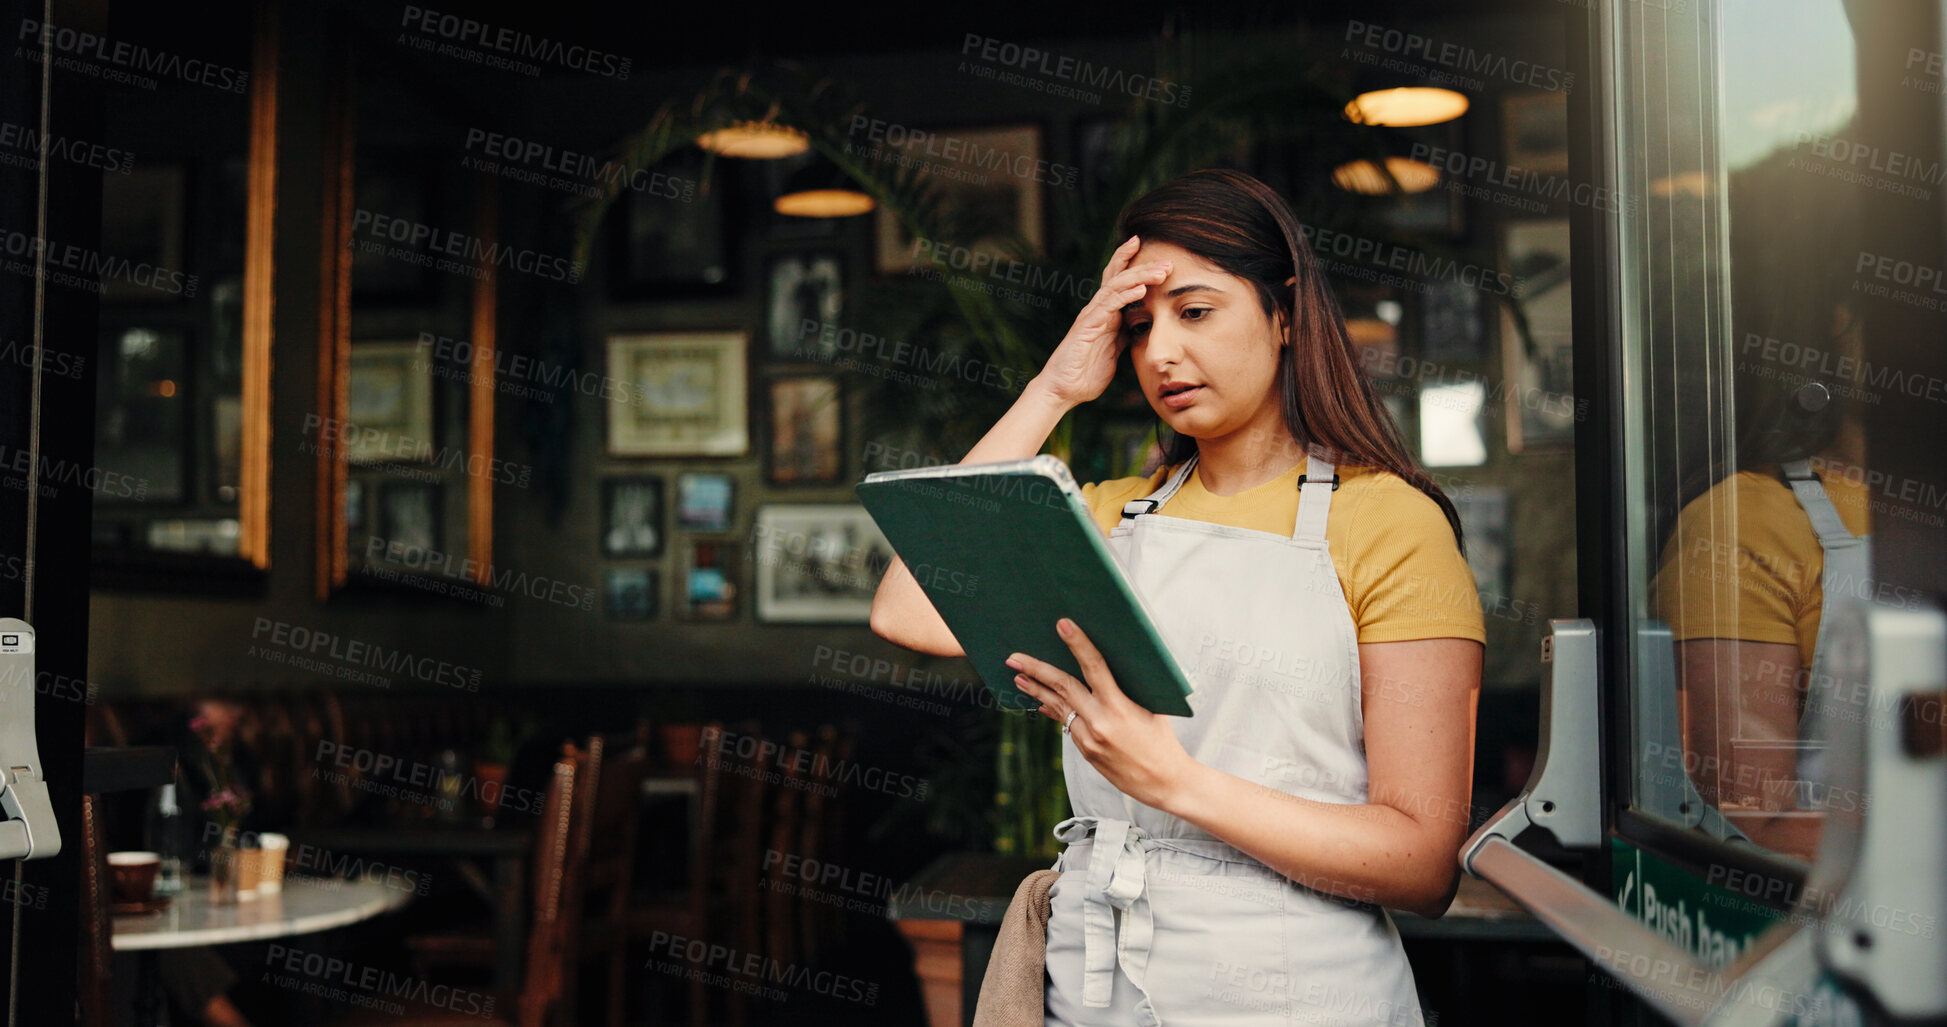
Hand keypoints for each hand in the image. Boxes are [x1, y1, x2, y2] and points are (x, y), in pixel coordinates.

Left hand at [1007, 617, 1195, 810]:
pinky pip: (1066, 725)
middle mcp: (1100, 722)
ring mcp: (1089, 739)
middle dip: (1035, 670)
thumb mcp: (1151, 708)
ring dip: (1036, 691)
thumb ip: (1128, 688)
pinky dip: (1054, 710)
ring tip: (1018, 678)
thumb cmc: (1162, 740)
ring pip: (1058, 708)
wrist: (1164, 782)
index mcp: (1120, 707)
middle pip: (1062, 687)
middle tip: (1013, 658)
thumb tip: (1105, 666)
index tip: (1063, 625)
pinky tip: (1041, 702)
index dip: (1078, 644)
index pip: (1095, 667)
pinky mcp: (1086, 752)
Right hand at [1031, 236, 1171, 406]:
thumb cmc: (1086, 372)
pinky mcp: (1087, 327)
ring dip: (1139, 277)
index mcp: (1105, 314)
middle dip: (1144, 267)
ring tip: (1160, 271)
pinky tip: (1140, 290)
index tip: (1159, 258)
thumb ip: (1124, 335)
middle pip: (1120, 278)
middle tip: (1167, 261)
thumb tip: (1139, 327)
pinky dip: (1125, 296)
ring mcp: (1091, 316)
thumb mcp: (1113, 350)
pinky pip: (1108, 306)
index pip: (1120, 283)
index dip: (1135, 266)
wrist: (1063, 390)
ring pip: (1116, 287)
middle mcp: (1098, 310)